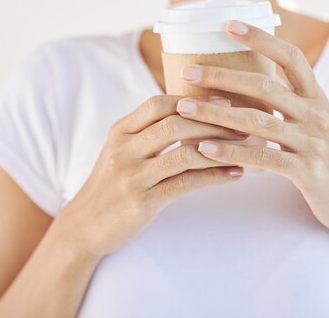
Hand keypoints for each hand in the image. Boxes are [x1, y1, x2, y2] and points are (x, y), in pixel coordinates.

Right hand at [58, 94, 247, 258]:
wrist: (83, 227)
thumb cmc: (111, 186)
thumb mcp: (121, 151)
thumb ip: (147, 132)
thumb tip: (193, 114)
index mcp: (120, 131)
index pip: (158, 104)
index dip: (193, 101)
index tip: (223, 102)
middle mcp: (123, 149)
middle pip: (174, 124)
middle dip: (213, 122)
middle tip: (243, 125)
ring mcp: (131, 176)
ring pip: (183, 153)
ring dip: (219, 149)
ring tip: (245, 149)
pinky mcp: (142, 201)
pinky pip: (185, 184)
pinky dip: (215, 176)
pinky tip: (235, 174)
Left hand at [175, 20, 328, 235]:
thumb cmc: (323, 157)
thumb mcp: (313, 122)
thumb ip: (289, 101)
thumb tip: (248, 81)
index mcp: (316, 97)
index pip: (291, 57)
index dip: (262, 39)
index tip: (229, 26)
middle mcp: (315, 114)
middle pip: (264, 86)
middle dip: (222, 76)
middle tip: (188, 71)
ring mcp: (312, 142)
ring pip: (257, 122)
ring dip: (215, 114)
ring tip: (184, 109)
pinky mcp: (306, 170)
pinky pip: (262, 158)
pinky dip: (230, 152)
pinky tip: (204, 150)